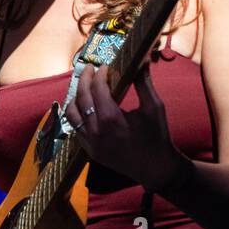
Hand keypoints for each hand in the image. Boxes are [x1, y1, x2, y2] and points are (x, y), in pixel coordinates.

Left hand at [62, 61, 186, 192]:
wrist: (155, 168)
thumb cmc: (157, 136)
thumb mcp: (154, 107)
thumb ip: (144, 83)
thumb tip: (142, 61)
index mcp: (111, 118)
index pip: (97, 88)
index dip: (99, 74)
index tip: (105, 66)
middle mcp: (96, 130)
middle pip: (81, 97)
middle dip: (85, 79)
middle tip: (90, 69)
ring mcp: (91, 142)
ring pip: (71, 114)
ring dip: (75, 97)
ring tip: (84, 87)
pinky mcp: (90, 151)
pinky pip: (76, 129)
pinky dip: (77, 115)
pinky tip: (84, 107)